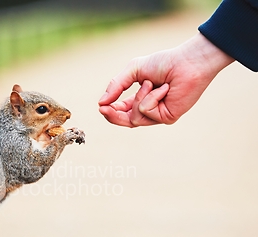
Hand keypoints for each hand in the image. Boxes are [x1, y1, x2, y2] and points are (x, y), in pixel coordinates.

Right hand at [98, 33, 233, 126]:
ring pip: (134, 118)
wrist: (187, 62)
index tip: (101, 106)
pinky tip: (164, 88)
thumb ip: (116, 85)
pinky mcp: (167, 118)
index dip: (110, 110)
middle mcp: (149, 110)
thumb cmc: (165, 63)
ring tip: (151, 83)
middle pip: (125, 122)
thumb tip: (101, 103)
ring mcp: (158, 116)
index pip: (121, 112)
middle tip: (103, 109)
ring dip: (139, 98)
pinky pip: (147, 112)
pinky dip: (151, 98)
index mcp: (140, 99)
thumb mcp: (134, 71)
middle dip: (113, 116)